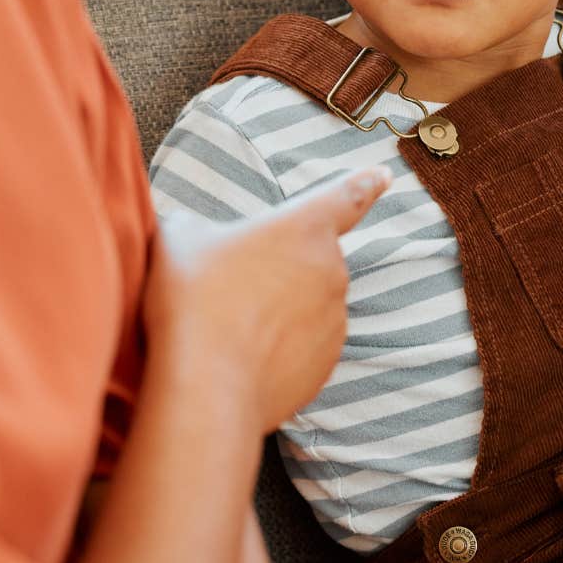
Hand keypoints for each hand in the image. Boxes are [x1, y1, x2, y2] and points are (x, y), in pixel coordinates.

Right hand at [141, 167, 390, 437]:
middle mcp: (332, 271)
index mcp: (305, 228)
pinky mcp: (325, 365)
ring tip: (228, 326)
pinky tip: (240, 357)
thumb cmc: (193, 299)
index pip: (345, 197)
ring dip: (277, 311)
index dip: (364, 183)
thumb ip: (201, 228)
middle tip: (231, 287)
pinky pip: (302, 346)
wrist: (206, 387)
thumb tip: (200, 239)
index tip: (383, 175)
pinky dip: (277, 349)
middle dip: (278, 269)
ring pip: (305, 306)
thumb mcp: (180, 238)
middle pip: (309, 260)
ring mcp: (333, 322)